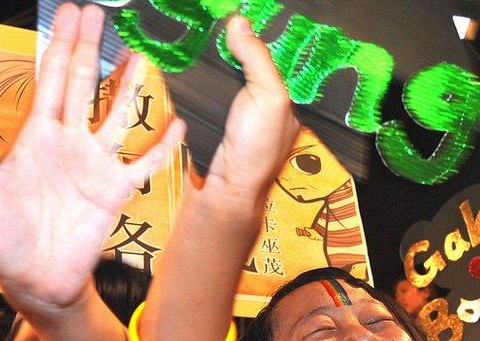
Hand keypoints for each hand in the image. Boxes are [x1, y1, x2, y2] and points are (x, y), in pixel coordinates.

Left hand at [0, 3, 184, 313]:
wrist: (35, 280)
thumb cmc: (1, 237)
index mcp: (36, 136)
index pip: (51, 80)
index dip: (60, 45)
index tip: (71, 14)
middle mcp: (68, 143)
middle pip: (84, 86)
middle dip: (90, 50)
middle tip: (98, 16)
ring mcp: (95, 165)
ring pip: (118, 117)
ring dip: (130, 89)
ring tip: (143, 58)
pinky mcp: (116, 192)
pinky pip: (145, 165)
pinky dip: (162, 147)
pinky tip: (178, 126)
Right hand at [193, 16, 298, 217]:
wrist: (224, 185)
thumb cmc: (256, 148)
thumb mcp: (268, 96)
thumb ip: (258, 58)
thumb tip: (239, 23)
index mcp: (285, 96)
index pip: (274, 54)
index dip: (259, 35)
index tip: (240, 14)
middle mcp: (264, 101)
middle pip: (249, 60)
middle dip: (236, 43)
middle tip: (218, 20)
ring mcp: (238, 110)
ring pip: (227, 73)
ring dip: (216, 59)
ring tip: (204, 34)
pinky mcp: (215, 117)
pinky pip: (210, 88)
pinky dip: (203, 76)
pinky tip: (195, 62)